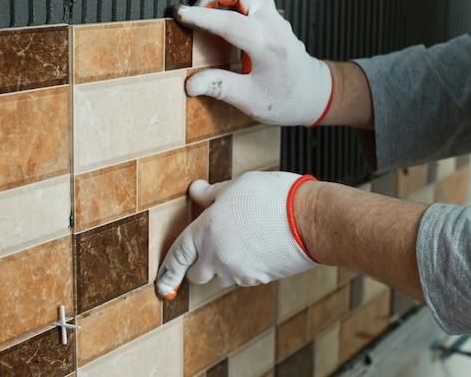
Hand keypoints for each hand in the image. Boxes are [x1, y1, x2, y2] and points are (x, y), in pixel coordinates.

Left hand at [155, 171, 316, 299]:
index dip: (167, 273)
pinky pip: (242, 277)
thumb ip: (211, 194)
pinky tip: (258, 245)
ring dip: (223, 265)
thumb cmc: (273, 197)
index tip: (161, 285)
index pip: (177, 258)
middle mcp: (218, 257)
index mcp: (206, 232)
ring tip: (243, 238)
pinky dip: (244, 266)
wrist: (309, 220)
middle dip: (200, 264)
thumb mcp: (236, 186)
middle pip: (197, 275)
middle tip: (212, 245)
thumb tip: (196, 191)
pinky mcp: (257, 279)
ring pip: (221, 277)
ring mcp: (238, 272)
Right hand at [176, 0, 332, 126]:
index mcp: (268, 47)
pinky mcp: (274, 17)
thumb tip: (191, 83)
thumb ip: (221, 88)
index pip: (230, 22)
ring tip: (207, 12)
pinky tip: (225, 13)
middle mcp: (274, 26)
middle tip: (194, 15)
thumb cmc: (286, 100)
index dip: (201, 17)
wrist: (312, 95)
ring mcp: (276, 18)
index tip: (180, 14)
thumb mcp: (251, 101)